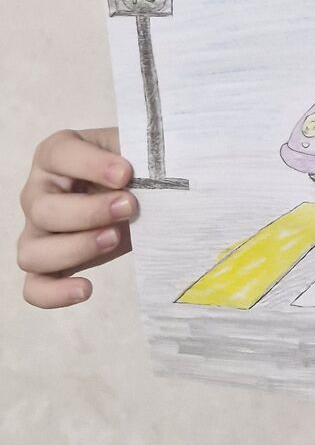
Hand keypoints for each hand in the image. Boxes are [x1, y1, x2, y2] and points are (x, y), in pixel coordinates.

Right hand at [17, 128, 137, 308]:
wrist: (138, 195)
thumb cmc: (132, 167)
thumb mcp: (135, 150)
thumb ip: (138, 153)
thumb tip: (151, 172)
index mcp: (55, 154)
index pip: (59, 155)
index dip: (90, 165)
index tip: (126, 173)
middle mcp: (38, 192)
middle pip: (43, 209)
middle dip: (89, 212)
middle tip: (130, 207)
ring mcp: (37, 231)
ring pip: (32, 252)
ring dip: (75, 249)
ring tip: (114, 238)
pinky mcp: (47, 264)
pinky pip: (34, 287)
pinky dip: (54, 294)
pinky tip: (86, 289)